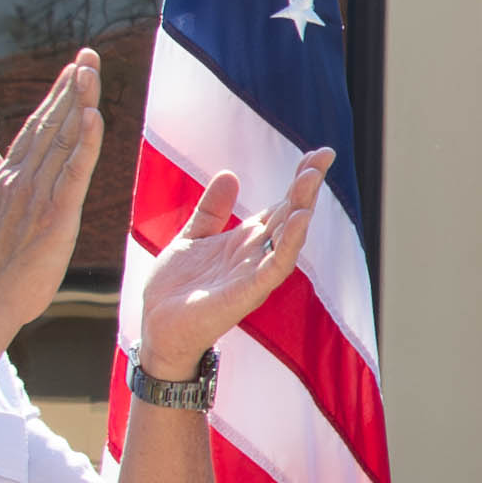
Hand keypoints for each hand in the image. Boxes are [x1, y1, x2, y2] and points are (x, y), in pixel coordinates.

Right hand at [0, 54, 103, 342]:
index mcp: (9, 178)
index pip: (36, 129)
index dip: (55, 98)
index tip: (72, 70)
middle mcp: (21, 178)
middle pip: (51, 124)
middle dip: (70, 87)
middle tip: (88, 55)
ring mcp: (36, 195)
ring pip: (63, 140)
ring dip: (79, 102)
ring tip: (91, 70)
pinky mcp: (55, 217)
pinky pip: (73, 174)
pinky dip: (85, 144)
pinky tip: (93, 116)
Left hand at [132, 156, 328, 372]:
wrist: (157, 328)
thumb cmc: (178, 290)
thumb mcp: (192, 237)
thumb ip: (212, 209)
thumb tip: (230, 174)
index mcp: (246, 241)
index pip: (281, 206)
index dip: (299, 180)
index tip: (319, 154)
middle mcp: (256, 256)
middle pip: (289, 216)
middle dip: (306, 187)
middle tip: (324, 157)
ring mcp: (252, 275)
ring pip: (287, 239)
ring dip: (302, 209)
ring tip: (312, 180)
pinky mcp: (244, 294)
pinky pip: (273, 269)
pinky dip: (288, 246)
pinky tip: (299, 221)